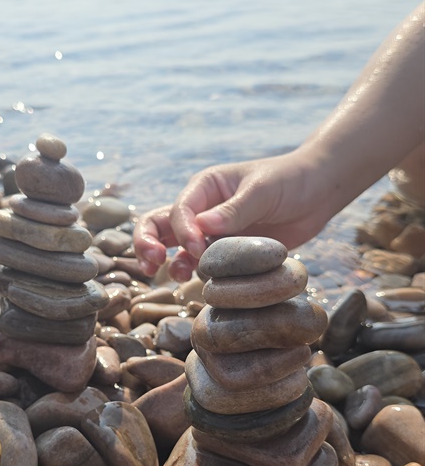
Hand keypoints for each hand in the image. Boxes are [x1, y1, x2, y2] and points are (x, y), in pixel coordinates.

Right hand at [133, 151, 330, 280]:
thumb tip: (202, 227)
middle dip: (148, 243)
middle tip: (152, 264)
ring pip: (174, 247)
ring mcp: (212, 231)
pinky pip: (201, 263)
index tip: (197, 248)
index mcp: (205, 186)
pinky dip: (194, 273)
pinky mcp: (226, 250)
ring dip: (168, 262)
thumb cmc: (289, 181)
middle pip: (158, 225)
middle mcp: (201, 208)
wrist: (318, 192)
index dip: (182, 231)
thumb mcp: (262, 190)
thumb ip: (234, 210)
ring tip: (176, 278)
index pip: (178, 210)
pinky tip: (199, 284)